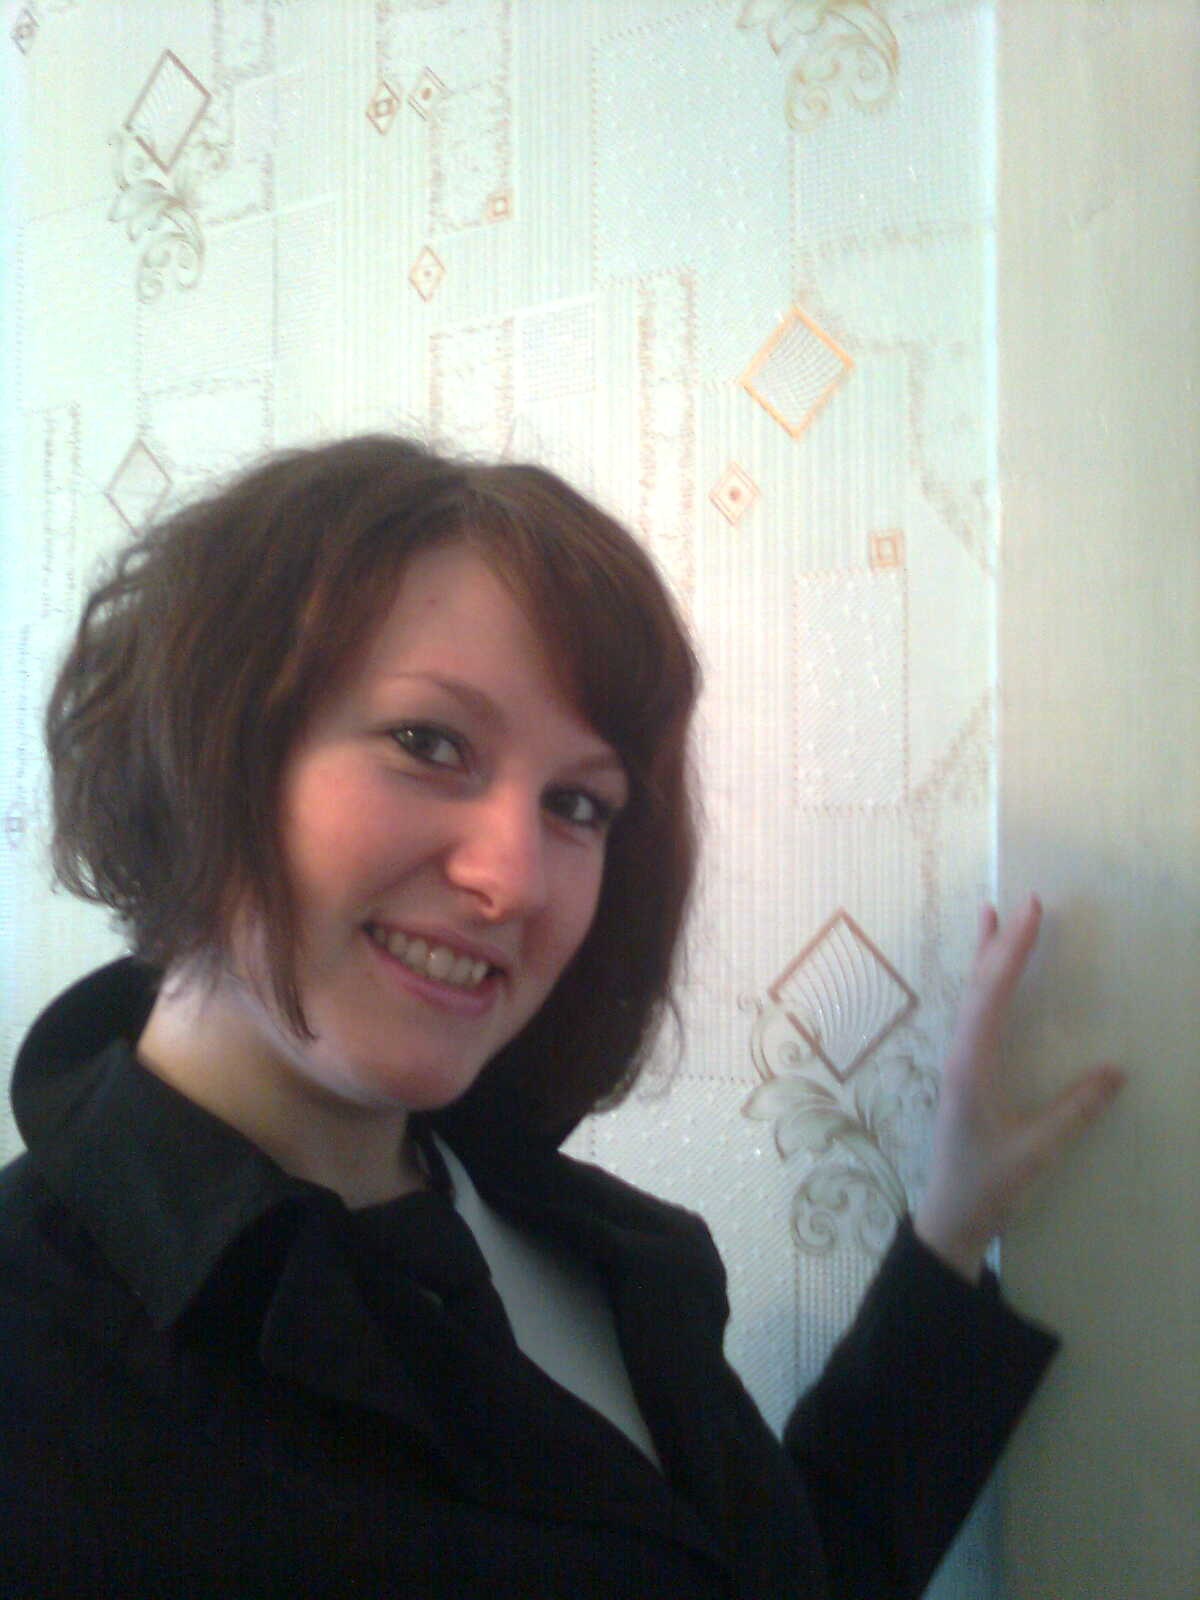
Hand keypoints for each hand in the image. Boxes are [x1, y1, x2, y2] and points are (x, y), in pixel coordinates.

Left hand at [913, 895, 1124, 1281]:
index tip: (1030, 912)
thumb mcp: (1036, 1152)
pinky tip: (991, 980)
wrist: (948, 1218)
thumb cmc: (987, 1186)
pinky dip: (985, 985)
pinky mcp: (964, 1074)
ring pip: (971, 997)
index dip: (1012, 951)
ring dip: (986, 958)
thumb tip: (1117, 1072)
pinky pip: (973, 1016)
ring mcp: (958, 1063)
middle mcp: (959, 1054)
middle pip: (977, 986)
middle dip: (999, 942)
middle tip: (1019, 902)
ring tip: (994, 918)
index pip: (992, 994)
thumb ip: (1075, 1112)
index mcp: (970, 1065)